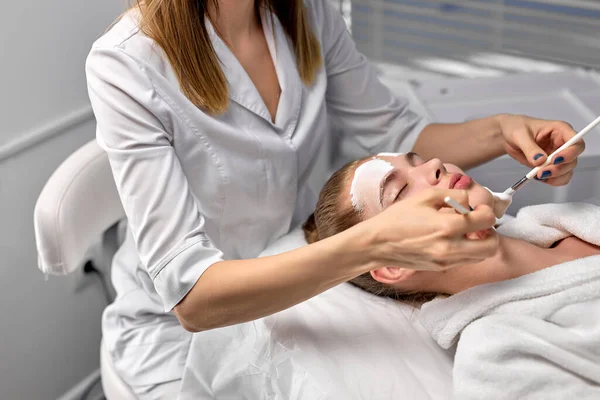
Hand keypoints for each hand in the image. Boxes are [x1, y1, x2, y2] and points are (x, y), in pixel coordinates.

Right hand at [363, 188, 498, 270]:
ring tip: (465, 232)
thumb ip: (452, 195)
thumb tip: (468, 200)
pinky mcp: (441, 268)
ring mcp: (447, 260)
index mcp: (448, 226)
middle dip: (490, 232)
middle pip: (492, 245)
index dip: (485, 209)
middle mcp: (451, 247)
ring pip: (481, 256)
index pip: (487, 219)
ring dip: (480, 243)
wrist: (377, 244)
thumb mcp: (425, 197)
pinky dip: (466, 250)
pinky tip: (451, 239)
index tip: (476, 207)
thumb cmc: (397, 218)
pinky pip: (465, 260)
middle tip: (477, 223)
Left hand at [496, 114, 583, 185]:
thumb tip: (540, 160)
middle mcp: (562, 143)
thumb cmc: (516, 127)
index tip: (554, 160)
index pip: (576, 142)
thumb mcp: (519, 135)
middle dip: (559, 168)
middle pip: (573, 159)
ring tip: (538, 175)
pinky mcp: (551, 165)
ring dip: (555, 177)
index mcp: (560, 130)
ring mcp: (558, 155)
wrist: (507, 135)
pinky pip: (558, 177)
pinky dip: (551, 180)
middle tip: (541, 171)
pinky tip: (539, 177)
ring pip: (567, 170)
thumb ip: (530, 148)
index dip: (569, 153)